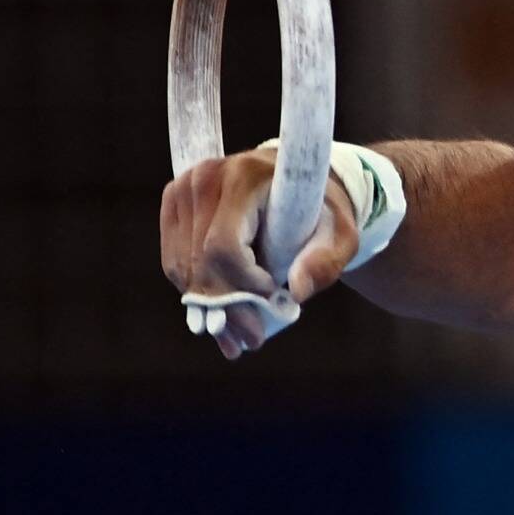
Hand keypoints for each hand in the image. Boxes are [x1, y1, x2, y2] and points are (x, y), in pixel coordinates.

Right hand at [159, 149, 357, 358]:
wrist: (301, 182)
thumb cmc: (322, 209)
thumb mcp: (340, 233)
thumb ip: (325, 261)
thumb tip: (297, 291)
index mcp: (246, 176)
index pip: (223, 246)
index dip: (242, 283)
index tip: (272, 299)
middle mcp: (206, 176)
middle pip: (200, 261)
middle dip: (227, 307)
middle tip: (252, 338)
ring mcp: (184, 188)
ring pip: (182, 266)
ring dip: (208, 307)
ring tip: (238, 334)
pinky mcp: (175, 204)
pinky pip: (174, 261)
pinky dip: (194, 292)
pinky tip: (219, 315)